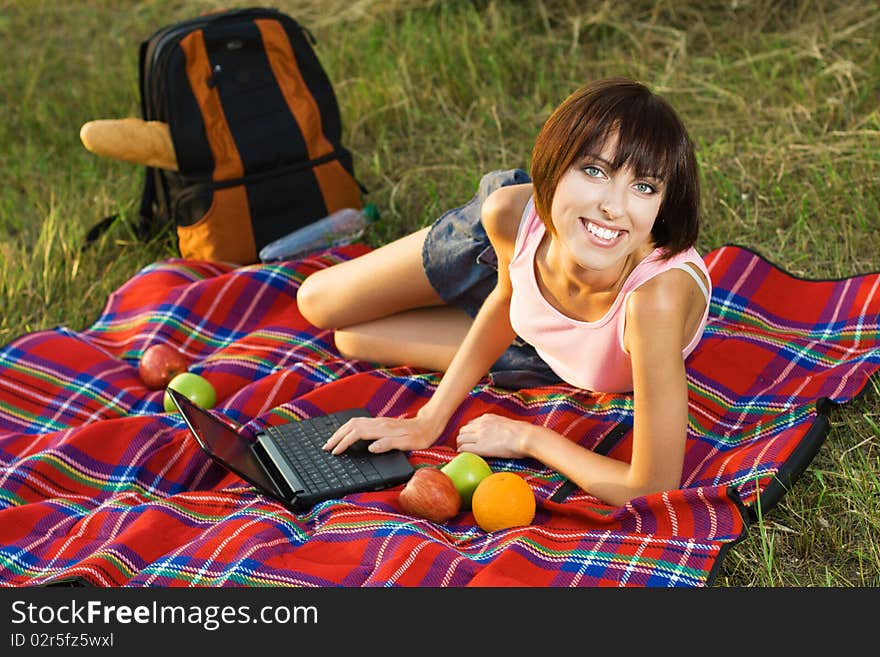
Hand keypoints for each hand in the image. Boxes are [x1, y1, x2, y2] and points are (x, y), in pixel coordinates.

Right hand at [323, 413, 441, 454]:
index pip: (356, 434)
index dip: (344, 443)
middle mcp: (378, 423)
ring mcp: (379, 421)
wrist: (430, 423)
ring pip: (354, 423)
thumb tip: (371, 447)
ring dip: (341, 431)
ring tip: (332, 441)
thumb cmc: (421, 435)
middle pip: (351, 426)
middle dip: (336, 436)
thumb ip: (389, 444)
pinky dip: (348, 428)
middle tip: (326, 447)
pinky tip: (346, 433)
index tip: (335, 452)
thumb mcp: (408, 443)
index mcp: (383, 429)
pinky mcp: (381, 422)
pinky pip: (359, 423)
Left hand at [455, 413, 531, 458]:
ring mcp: (480, 436)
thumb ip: (497, 426)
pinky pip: (464, 448)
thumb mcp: (506, 423)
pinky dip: (461, 451)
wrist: (524, 437)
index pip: (471, 423)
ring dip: (460, 444)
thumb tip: (499, 433)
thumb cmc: (521, 432)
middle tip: (464, 445)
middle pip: (463, 430)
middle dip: (462, 437)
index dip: (469, 431)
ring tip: (462, 450)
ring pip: (460, 439)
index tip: (470, 437)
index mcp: (487, 418)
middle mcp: (481, 425)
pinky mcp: (481, 447)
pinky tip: (463, 455)